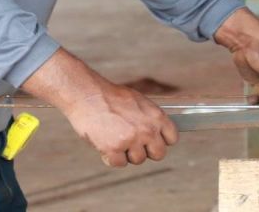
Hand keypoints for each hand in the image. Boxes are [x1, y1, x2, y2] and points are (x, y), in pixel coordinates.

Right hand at [20, 48, 176, 167]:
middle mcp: (147, 130)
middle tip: (133, 144)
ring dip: (127, 153)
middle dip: (147, 151)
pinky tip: (105, 144)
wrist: (87, 94)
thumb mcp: (138, 101)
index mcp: (156, 116)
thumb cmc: (110, 96)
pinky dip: (111, 157)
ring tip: (115, 137)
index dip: (161, 141)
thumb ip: (150, 118)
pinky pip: (119, 164)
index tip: (152, 140)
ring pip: (138, 160)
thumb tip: (157, 132)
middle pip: (159, 154)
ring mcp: (131, 140)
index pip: (172, 138)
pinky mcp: (114, 149)